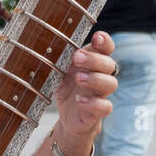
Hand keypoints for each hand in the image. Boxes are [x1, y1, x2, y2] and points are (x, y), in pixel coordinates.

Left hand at [54, 32, 116, 155]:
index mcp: (93, 63)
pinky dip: (93, 103)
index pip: (106, 49)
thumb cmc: (66, 89)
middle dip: (94, 59)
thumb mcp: (60, 73)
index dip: (105, 42)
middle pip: (109, 64)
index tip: (97, 37)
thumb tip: (45, 47)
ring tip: (79, 78)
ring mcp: (101, 94)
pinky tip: (80, 100)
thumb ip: (59, 60)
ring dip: (95, 79)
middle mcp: (101, 77)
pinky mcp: (98, 112)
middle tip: (77, 58)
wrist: (67, 117)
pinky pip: (104, 107)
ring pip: (110, 84)